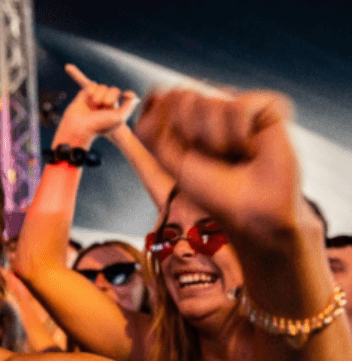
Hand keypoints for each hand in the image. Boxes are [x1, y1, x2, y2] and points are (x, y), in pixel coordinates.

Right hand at [53, 65, 137, 149]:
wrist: (79, 128)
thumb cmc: (99, 125)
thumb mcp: (119, 118)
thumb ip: (128, 106)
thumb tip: (128, 94)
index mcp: (115, 111)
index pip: (125, 97)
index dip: (128, 95)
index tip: (126, 95)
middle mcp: (105, 105)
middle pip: (114, 90)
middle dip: (110, 96)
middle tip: (104, 105)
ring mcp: (94, 100)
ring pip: (102, 87)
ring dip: (100, 94)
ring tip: (94, 104)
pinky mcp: (84, 96)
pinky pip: (92, 85)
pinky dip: (91, 90)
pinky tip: (89, 98)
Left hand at [135, 89, 298, 233]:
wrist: (252, 209)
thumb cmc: (214, 190)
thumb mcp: (170, 161)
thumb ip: (153, 129)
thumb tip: (156, 92)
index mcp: (187, 119)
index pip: (160, 98)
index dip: (163, 124)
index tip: (181, 152)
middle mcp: (212, 107)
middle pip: (182, 96)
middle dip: (189, 133)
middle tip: (211, 157)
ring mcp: (238, 104)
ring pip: (209, 101)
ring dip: (215, 139)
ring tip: (233, 155)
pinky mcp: (266, 105)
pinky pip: (239, 105)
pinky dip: (239, 133)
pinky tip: (252, 148)